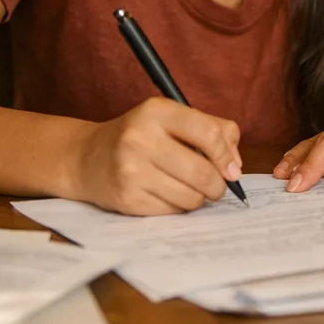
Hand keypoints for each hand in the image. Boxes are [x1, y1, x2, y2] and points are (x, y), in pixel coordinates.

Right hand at [68, 97, 241, 214]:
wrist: (86, 157)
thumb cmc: (139, 136)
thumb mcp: (171, 118)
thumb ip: (213, 130)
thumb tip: (236, 164)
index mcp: (156, 111)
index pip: (209, 133)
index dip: (227, 155)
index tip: (231, 169)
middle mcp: (140, 138)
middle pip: (203, 172)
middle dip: (218, 185)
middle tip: (216, 186)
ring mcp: (131, 170)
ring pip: (191, 197)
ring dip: (198, 197)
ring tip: (189, 188)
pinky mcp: (127, 199)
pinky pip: (173, 211)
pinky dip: (178, 207)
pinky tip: (166, 194)